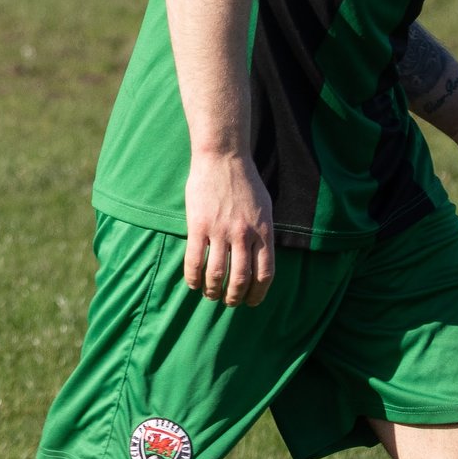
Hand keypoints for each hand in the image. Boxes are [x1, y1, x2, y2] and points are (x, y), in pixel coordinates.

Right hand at [183, 152, 275, 306]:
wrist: (223, 156)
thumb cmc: (245, 180)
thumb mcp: (265, 208)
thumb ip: (263, 233)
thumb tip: (260, 257)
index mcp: (263, 232)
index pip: (265, 274)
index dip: (258, 293)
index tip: (251, 301)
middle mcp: (244, 235)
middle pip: (241, 279)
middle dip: (235, 297)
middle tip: (229, 302)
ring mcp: (220, 230)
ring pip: (217, 274)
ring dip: (213, 291)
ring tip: (210, 295)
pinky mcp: (199, 225)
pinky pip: (195, 259)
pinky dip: (193, 277)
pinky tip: (192, 283)